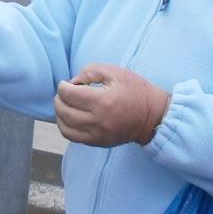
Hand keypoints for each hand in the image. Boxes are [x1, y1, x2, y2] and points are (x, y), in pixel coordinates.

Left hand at [53, 63, 169, 147]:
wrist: (153, 116)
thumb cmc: (136, 90)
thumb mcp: (115, 72)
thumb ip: (90, 71)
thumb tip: (72, 83)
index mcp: (103, 101)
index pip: (70, 95)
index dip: (63, 87)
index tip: (66, 83)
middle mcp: (99, 121)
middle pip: (64, 111)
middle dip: (59, 99)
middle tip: (64, 93)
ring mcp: (98, 135)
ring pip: (65, 127)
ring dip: (59, 114)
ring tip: (64, 105)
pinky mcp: (99, 143)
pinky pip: (73, 138)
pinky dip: (66, 127)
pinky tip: (69, 118)